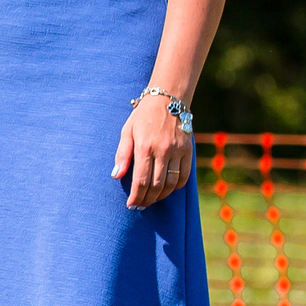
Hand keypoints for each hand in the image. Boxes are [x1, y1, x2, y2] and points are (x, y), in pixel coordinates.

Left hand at [113, 94, 193, 208]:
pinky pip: (184, 176)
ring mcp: (178, 151)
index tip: (131, 204)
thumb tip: (116, 176)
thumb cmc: (143, 117)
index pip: (141, 180)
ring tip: (152, 199)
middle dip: (147, 199)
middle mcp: (163, 150)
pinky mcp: (188, 151)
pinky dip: (176, 186)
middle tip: (140, 206)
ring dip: (161, 196)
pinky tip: (167, 190)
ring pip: (171, 183)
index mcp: (144, 146)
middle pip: (156, 185)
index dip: (136, 196)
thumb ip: (122, 155)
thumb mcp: (127, 131)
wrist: (168, 100)